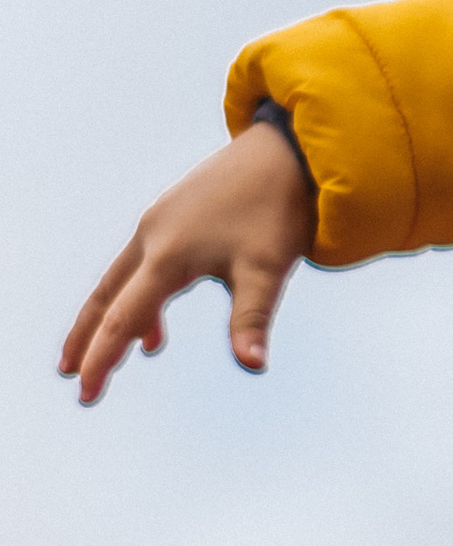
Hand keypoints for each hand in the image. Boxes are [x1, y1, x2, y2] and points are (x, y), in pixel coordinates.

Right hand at [60, 124, 315, 404]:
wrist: (288, 150)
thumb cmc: (279, 207)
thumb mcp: (268, 268)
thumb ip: (252, 318)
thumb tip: (252, 363)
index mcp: (167, 254)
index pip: (123, 319)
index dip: (102, 360)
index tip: (87, 395)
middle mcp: (152, 236)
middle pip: (106, 297)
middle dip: (88, 339)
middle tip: (71, 376)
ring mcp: (159, 221)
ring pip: (121, 279)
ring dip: (111, 318)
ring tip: (113, 357)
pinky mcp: (173, 214)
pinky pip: (141, 264)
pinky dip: (139, 298)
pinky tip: (156, 328)